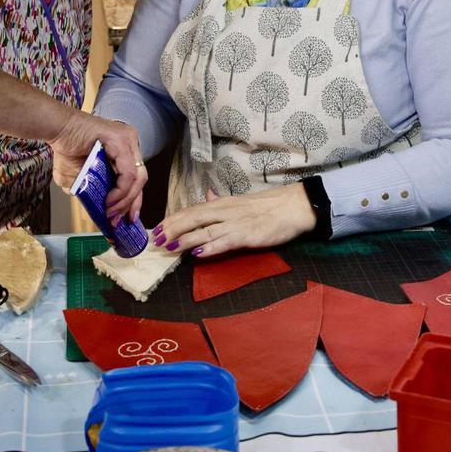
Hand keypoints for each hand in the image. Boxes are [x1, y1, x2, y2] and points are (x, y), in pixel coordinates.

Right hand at [49, 111, 146, 222]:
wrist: (56, 129)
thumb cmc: (67, 148)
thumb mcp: (82, 177)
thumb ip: (94, 191)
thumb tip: (103, 210)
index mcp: (125, 150)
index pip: (136, 178)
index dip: (134, 200)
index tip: (128, 218)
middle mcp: (130, 143)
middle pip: (141, 179)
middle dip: (131, 204)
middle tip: (120, 220)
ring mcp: (128, 140)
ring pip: (137, 177)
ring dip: (125, 200)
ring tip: (111, 212)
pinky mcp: (120, 141)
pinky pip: (128, 172)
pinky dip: (121, 190)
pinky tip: (110, 200)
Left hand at [153, 184, 315, 257]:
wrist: (294, 206)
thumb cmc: (268, 206)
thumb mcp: (240, 202)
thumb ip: (221, 203)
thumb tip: (206, 197)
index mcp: (223, 203)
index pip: (193, 210)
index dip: (174, 219)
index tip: (158, 227)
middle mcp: (225, 211)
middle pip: (193, 218)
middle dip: (173, 228)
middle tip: (156, 238)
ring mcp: (236, 223)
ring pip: (205, 231)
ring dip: (185, 239)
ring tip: (169, 247)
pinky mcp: (248, 235)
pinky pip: (225, 242)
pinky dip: (210, 247)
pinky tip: (197, 254)